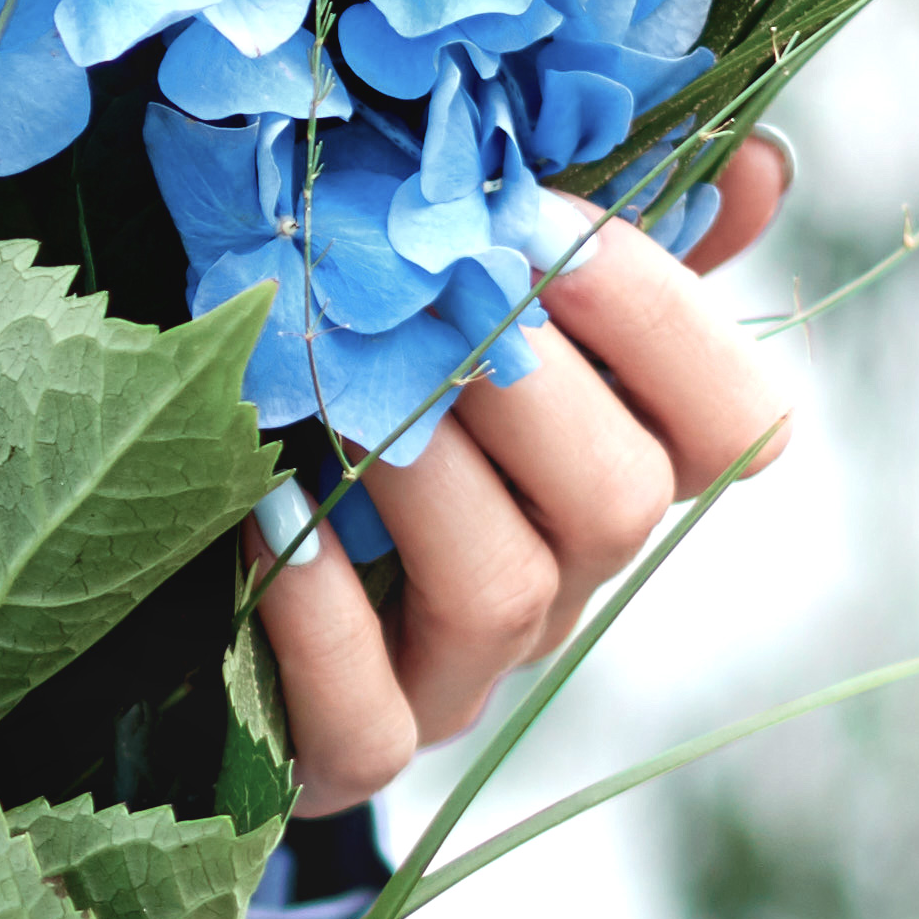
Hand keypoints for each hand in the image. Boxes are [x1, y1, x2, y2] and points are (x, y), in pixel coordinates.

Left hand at [258, 131, 793, 820]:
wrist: (167, 553)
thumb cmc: (337, 378)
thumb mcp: (462, 296)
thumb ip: (599, 234)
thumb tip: (751, 163)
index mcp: (609, 466)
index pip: (738, 425)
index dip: (666, 320)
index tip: (549, 223)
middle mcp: (558, 580)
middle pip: (619, 502)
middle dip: (523, 379)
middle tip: (424, 286)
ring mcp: (458, 677)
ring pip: (502, 593)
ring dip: (421, 471)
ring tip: (333, 385)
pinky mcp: (344, 755)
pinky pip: (368, 717)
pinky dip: (317, 612)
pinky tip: (265, 509)